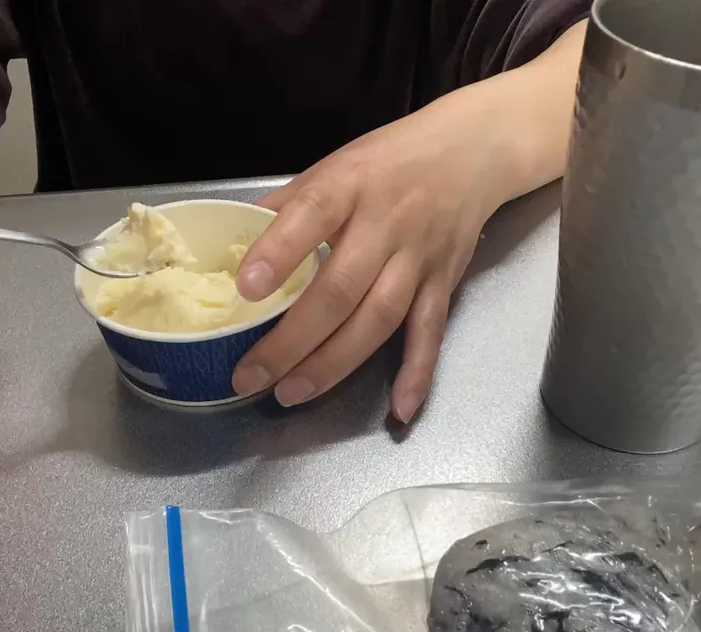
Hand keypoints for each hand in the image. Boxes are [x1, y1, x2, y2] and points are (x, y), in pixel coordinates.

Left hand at [230, 89, 514, 421]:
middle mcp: (385, 224)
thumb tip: (231, 246)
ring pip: (377, 320)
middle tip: (251, 374)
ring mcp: (417, 259)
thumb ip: (286, 208)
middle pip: (340, 290)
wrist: (469, 152)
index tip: (246, 288)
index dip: (278, 252)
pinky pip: (430, 334)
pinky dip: (417, 373)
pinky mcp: (443, 284)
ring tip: (292, 393)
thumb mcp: (333, 167)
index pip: (311, 215)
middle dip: (292, 340)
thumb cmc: (388, 162)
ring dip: (334, 363)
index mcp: (348, 187)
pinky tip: (399, 409)